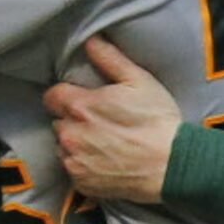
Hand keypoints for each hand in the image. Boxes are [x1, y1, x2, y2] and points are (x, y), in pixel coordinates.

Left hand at [44, 36, 182, 204]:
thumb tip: (90, 40)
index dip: (66, 95)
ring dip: (75, 143)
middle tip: (98, 120)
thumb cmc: (157, 120)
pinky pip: (72, 169)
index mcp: (80, 106)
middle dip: (72, 119)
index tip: (82, 99)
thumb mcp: (139, 80)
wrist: (171, 165)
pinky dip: (83, 164)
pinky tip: (104, 160)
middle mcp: (69, 135)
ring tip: (102, 142)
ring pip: (63, 146)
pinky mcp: (81, 183)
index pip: (52, 96)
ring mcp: (74, 162)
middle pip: (58, 122)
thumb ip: (109, 58)